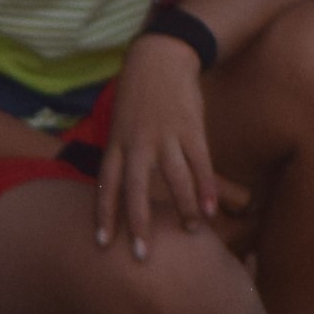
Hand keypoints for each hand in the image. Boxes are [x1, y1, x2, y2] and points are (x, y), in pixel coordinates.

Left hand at [95, 37, 218, 262]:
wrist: (160, 59)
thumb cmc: (139, 96)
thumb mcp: (120, 124)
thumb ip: (121, 155)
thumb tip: (118, 188)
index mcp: (117, 144)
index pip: (106, 186)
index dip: (104, 216)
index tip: (103, 244)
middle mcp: (138, 144)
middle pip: (135, 190)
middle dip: (138, 224)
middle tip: (142, 255)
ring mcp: (166, 137)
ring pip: (174, 180)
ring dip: (183, 208)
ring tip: (191, 231)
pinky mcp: (192, 129)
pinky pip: (200, 164)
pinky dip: (206, 188)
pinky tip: (211, 209)